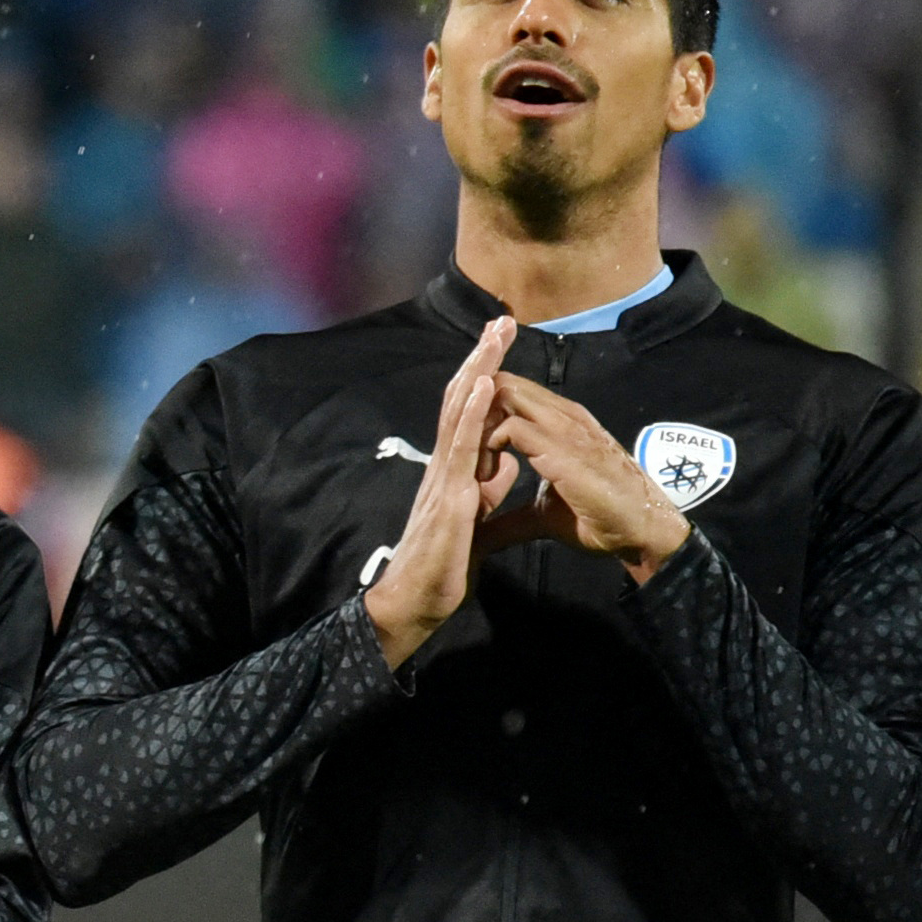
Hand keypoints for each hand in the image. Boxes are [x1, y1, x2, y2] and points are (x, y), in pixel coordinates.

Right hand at [363, 316, 521, 667]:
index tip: (501, 343)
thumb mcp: (474, 519)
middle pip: (461, 401)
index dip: (484, 375)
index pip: (469, 412)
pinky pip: (461, 451)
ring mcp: (443, 479)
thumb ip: (488, 488)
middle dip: (482, 360)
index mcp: (453, 470)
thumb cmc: (442, 565)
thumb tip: (507, 464)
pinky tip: (482, 388)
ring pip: (459, 415)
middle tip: (500, 321)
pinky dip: (470, 415)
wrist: (415, 601)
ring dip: (478, 373)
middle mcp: (444, 466)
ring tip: (494, 339)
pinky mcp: (449, 499)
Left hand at [482, 372, 691, 581]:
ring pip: (503, 394)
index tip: (469, 450)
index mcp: (558, 422)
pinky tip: (489, 476)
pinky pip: (511, 427)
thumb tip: (480, 533)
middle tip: (465, 453)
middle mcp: (562, 415)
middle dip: (473, 410)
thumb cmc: (599, 519)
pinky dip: (490, 447)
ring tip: (478, 466)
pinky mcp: (562, 447)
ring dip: (479, 427)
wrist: (642, 531)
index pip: (508, 391)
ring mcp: (564, 427)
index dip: (480, 411)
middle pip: (502, 383)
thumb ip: (508, 515)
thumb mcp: (542, 516)